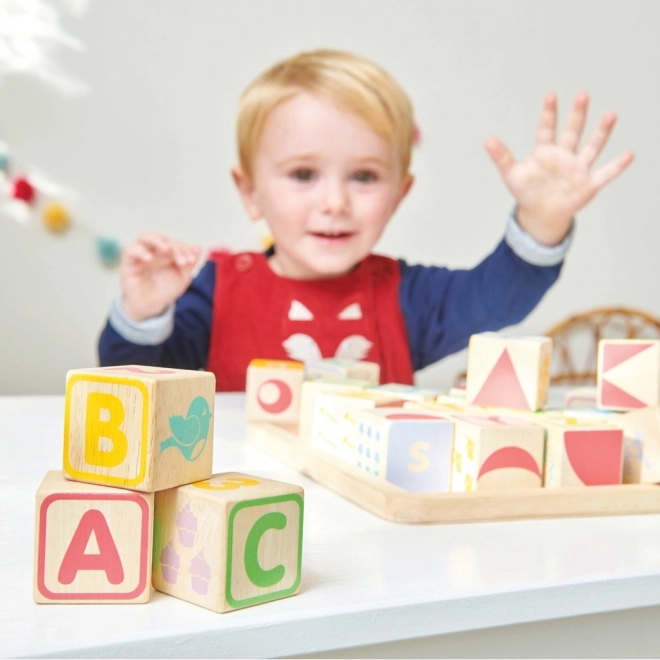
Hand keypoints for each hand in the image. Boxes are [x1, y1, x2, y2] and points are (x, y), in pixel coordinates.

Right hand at [120, 233, 201, 321]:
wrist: (151, 307)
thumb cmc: (165, 290)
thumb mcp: (182, 277)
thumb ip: (189, 262)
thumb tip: (198, 247)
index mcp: (167, 252)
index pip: (175, 242)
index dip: (184, 248)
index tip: (191, 260)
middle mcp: (153, 250)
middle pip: (162, 238)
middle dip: (174, 247)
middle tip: (182, 261)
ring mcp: (140, 255)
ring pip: (144, 237)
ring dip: (156, 240)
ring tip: (166, 249)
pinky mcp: (128, 262)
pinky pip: (130, 251)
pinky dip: (140, 251)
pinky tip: (149, 258)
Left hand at [485, 92, 633, 245]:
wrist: (541, 214)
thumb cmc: (528, 192)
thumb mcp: (511, 175)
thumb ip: (502, 157)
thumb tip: (487, 140)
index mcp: (545, 152)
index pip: (546, 129)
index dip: (548, 114)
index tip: (550, 96)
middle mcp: (564, 156)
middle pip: (572, 132)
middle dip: (577, 115)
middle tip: (582, 95)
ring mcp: (578, 169)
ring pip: (592, 147)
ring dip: (601, 132)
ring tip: (610, 114)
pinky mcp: (589, 184)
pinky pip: (606, 173)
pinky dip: (617, 166)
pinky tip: (629, 154)